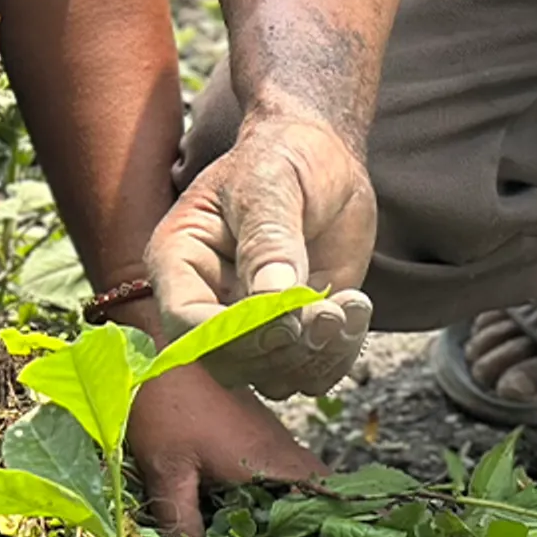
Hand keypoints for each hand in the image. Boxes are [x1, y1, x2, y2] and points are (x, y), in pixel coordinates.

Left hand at [126, 364, 328, 536]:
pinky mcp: (252, 424)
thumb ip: (182, 522)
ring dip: (290, 504)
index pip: (325, 497)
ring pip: (296, 475)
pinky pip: (276, 463)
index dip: (329, 528)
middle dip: (311, 522)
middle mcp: (279, 446)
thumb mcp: (166, 471)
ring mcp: (268, 432)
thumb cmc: (165, 404)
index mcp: (269, 462)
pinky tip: (246, 506)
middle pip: (316, 489)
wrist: (157, 342)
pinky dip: (272, 486)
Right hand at [144, 110, 375, 397]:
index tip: (286, 321)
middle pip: (227, 364)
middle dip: (282, 350)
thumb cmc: (283, 158)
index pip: (187, 322)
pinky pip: (309, 373)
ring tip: (349, 303)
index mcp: (181, 260)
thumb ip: (270, 240)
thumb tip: (273, 299)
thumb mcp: (272, 184)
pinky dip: (339, 354)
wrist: (321, 157)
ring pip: (271, 378)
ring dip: (317, 354)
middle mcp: (208, 301)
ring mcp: (251, 324)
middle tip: (328, 311)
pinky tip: (356, 306)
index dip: (233, 336)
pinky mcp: (292, 332)